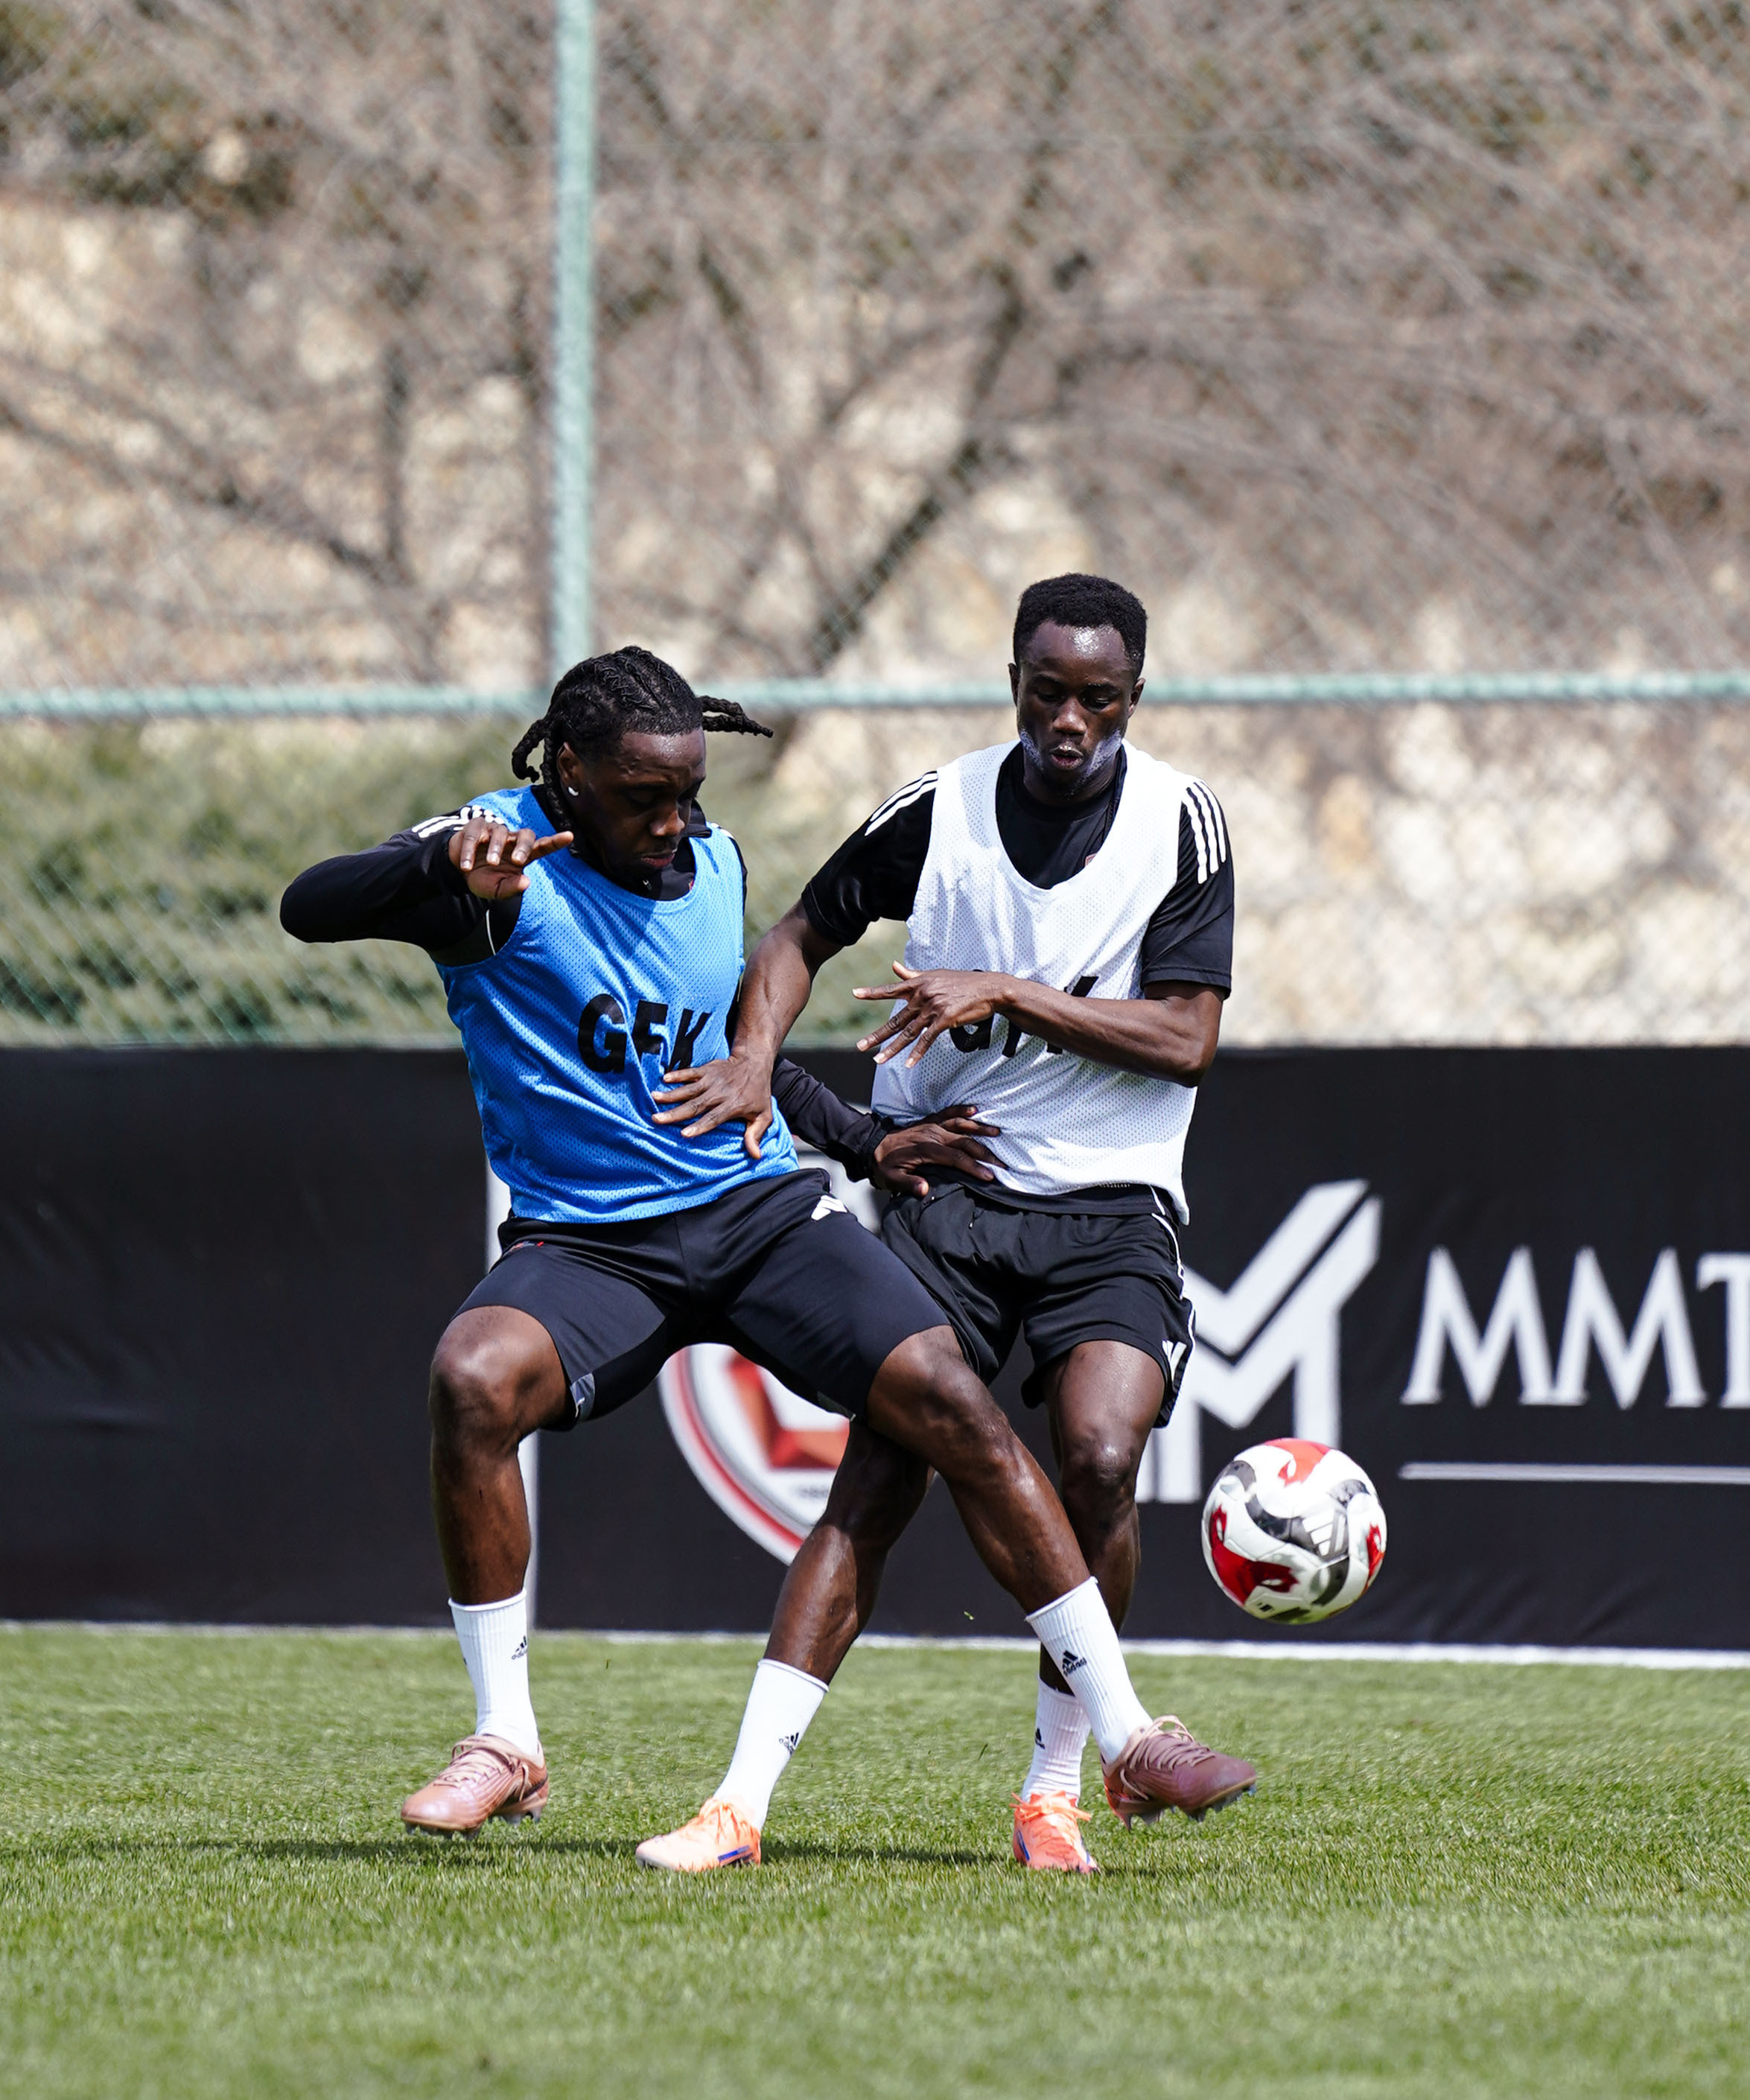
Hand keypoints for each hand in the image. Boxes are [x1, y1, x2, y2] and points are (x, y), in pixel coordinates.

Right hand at [448, 815, 572, 900]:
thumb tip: (526, 882)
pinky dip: (470, 850)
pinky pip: (475, 834)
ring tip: (491, 864)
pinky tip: (466, 866)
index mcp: (522, 855)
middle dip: (524, 846)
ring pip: (501, 833)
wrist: (458, 872)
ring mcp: (495, 831)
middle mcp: (511, 840)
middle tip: (518, 860)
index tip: (569, 836)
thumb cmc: (484, 879)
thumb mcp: (497, 890)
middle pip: (526, 834)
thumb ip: (512, 888)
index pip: (542, 846)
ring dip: (496, 849)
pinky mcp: (476, 827)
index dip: (555, 841)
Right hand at [651, 1051, 773, 1159]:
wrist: (754, 1062)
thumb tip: (756, 1156)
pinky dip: (678, 1075)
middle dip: (675, 1113)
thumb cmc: (758, 1093)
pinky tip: (664, 1079)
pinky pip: (690, 1072)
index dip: (699, 1126)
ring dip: (671, 1094)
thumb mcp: (764, 1115)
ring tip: (654, 1098)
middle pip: (695, 1105)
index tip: (684, 1134)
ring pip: (689, 1089)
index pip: (713, 1118)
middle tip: (657, 1119)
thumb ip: (756, 1135)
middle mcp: (719, 1093)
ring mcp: (712, 1080)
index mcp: (732, 1106)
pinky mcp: (707, 1070)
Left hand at [854, 961, 1012, 1066]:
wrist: (988, 988)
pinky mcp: (945, 1019)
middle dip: (877, 1035)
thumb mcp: (935, 975)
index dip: (872, 992)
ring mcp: (933, 1008)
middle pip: (895, 1019)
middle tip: (861, 1047)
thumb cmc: (962, 982)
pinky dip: (917, 1053)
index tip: (854, 993)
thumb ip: (912, 975)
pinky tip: (909, 1064)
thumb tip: (893, 966)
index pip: (891, 989)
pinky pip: (927, 1039)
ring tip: (878, 1060)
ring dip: (892, 1049)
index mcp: (918, 984)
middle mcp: (922, 995)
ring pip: (908, 1033)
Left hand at [870, 1105, 1000, 1197]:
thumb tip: (924, 1190)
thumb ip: (909, 1184)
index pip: (956, 1158)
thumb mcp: (892, 1179)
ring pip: (960, 1125)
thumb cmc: (884, 1166)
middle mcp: (932, 1135)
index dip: (974, 1167)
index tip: (989, 1176)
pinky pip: (948, 1113)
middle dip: (985, 1153)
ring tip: (997, 1133)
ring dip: (979, 1129)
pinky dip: (962, 1110)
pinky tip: (975, 1110)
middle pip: (964, 1142)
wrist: (872, 1146)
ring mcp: (931, 1126)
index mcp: (926, 1150)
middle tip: (1002, 1164)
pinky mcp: (929, 1121)